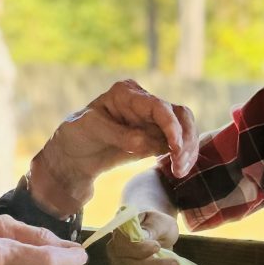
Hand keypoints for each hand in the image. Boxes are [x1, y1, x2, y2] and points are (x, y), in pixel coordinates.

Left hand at [37, 80, 198, 205]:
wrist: (75, 155)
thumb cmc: (78, 134)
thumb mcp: (92, 129)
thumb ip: (120, 135)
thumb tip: (147, 143)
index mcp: (126, 93)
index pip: (158, 106)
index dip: (171, 126)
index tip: (175, 148)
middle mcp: (144, 102)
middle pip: (179, 115)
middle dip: (185, 140)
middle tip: (180, 165)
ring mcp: (152, 120)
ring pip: (185, 129)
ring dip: (188, 150)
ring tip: (179, 171)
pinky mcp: (157, 137)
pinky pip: (179, 143)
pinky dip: (183, 156)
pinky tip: (177, 169)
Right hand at [107, 210, 179, 264]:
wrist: (152, 223)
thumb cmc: (156, 220)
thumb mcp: (159, 219)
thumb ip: (152, 228)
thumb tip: (146, 240)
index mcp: (119, 233)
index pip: (123, 246)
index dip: (139, 249)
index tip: (157, 246)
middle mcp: (114, 251)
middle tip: (174, 264)